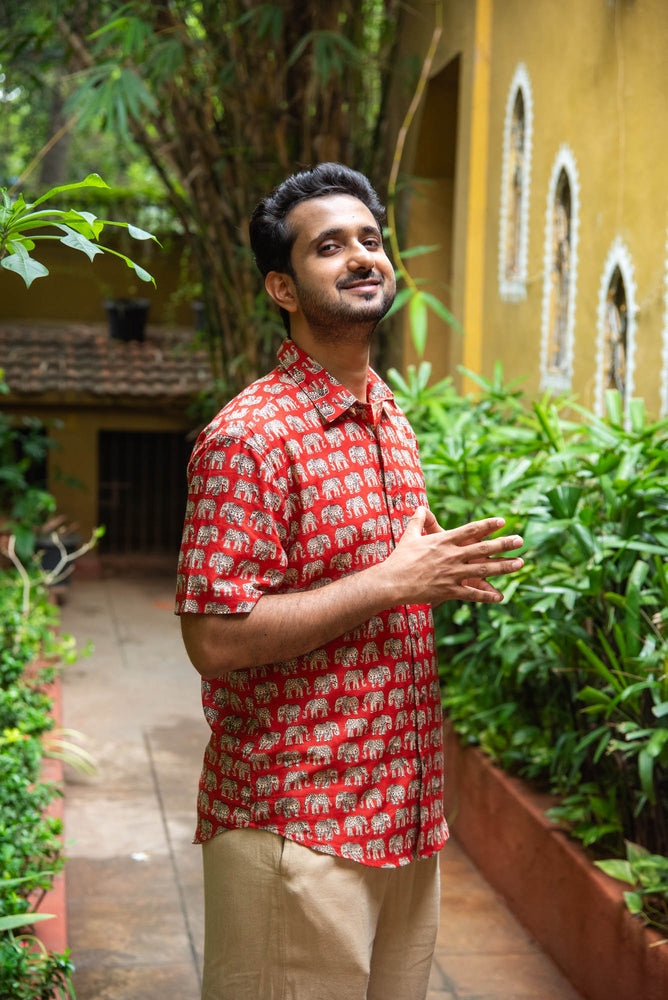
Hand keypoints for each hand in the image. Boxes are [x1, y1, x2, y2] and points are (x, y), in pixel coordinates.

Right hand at [378, 507, 523, 606]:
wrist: (392, 581)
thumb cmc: (400, 558)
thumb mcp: (409, 535)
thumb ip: (418, 520)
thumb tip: (421, 507)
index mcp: (444, 541)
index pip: (471, 530)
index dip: (488, 525)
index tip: (502, 522)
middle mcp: (452, 556)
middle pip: (483, 549)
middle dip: (504, 544)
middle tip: (520, 540)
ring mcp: (452, 573)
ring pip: (483, 570)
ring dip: (503, 567)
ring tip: (519, 564)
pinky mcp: (449, 590)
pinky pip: (472, 594)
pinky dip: (486, 596)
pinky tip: (499, 597)